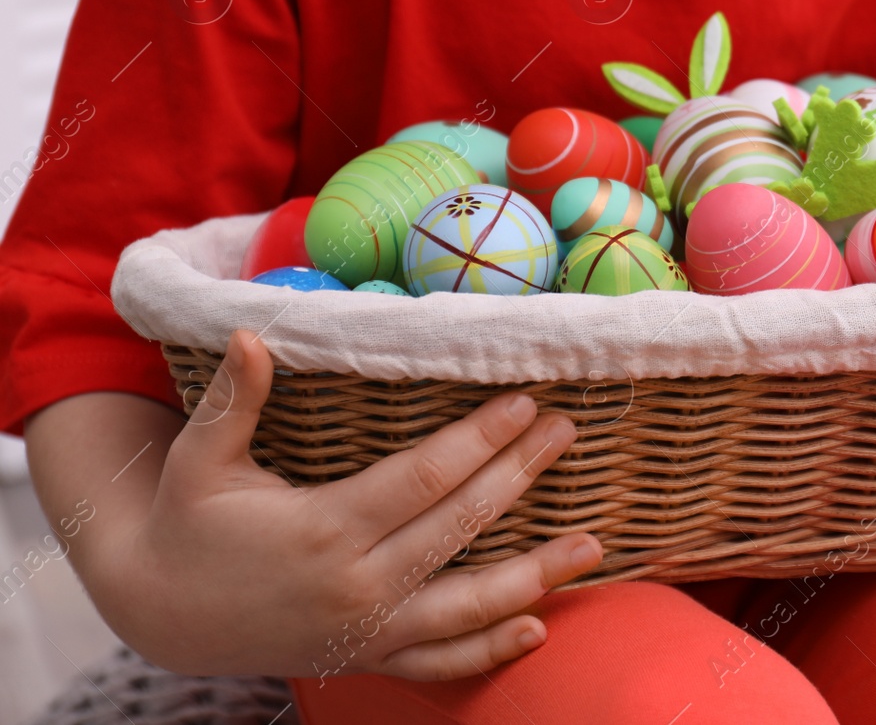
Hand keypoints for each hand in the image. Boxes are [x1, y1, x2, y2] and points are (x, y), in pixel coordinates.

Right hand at [98, 329, 600, 679]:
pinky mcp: (369, 658)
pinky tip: (537, 629)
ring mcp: (368, 631)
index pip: (424, 477)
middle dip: (518, 474)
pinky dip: (489, 650)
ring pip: (468, 606)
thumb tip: (255, 333)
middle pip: (459, 525)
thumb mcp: (199, 460)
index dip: (479, 438)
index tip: (523, 402)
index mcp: (324, 530)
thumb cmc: (187, 524)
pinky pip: (440, 663)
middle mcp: (357, 586)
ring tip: (590, 543)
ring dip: (535, 574)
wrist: (163, 614)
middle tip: (565, 431)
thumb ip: (234, 400)